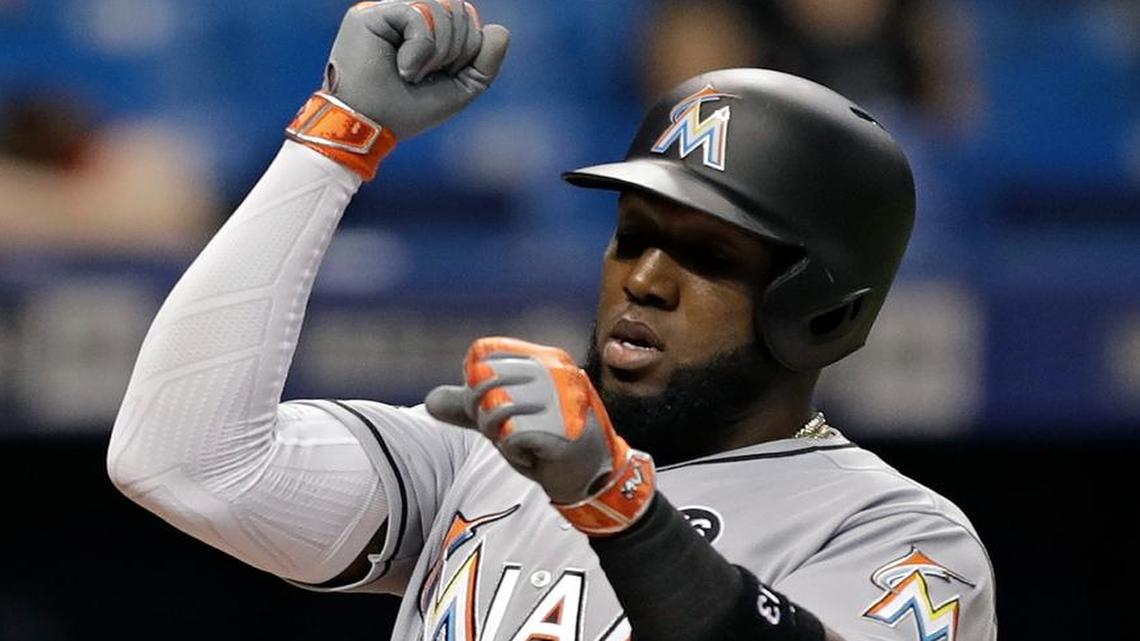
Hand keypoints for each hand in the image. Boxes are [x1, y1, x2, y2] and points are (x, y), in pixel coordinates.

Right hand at [325, 0, 509, 139]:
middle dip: (456, 48)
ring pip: (442, 7)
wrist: (369, 128)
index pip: (465, 18)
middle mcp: (406, 17)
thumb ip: (485, 62)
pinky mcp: (370, 14)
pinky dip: (421, 46)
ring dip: (439, 49)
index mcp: (426, 30)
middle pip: (457, 8)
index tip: (443, 76)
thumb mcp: (460, 89)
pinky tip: (405, 68)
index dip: (467, 48)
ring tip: (413, 73)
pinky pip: (418, 12)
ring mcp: (387, 12)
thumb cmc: (408, 112)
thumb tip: (500, 29)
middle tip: (427, 76)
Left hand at [426, 337, 655, 535]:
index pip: (483, 361)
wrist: (585, 476)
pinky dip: (516, 452)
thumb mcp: (503, 418)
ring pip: (497, 411)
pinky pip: (512, 436)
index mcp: (543, 357)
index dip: (477, 390)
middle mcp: (555, 370)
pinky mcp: (562, 425)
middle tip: (511, 432)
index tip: (497, 410)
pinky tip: (536, 454)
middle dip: (487, 417)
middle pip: (486, 385)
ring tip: (524, 443)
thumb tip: (429, 401)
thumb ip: (469, 407)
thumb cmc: (545, 441)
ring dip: (502, 437)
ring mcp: (561, 395)